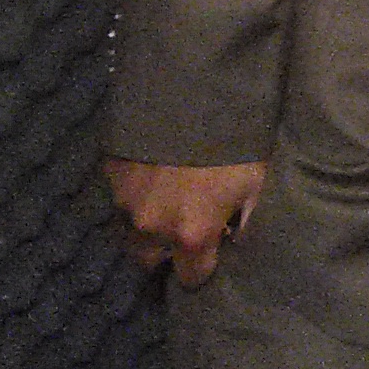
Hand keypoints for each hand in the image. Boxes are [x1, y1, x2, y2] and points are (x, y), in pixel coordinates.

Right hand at [103, 157, 265, 288]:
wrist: (192, 91)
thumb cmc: (236, 141)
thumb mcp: (257, 182)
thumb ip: (249, 220)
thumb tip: (242, 241)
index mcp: (192, 235)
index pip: (191, 277)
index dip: (201, 267)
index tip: (209, 251)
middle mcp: (153, 227)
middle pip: (151, 260)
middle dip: (166, 250)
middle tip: (183, 225)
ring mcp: (126, 201)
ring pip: (132, 229)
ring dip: (147, 220)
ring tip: (167, 195)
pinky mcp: (111, 174)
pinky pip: (121, 196)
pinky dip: (135, 191)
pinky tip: (152, 170)